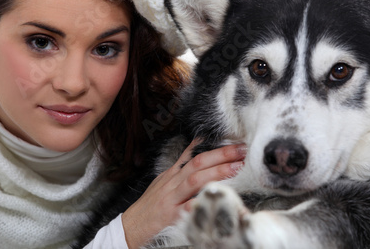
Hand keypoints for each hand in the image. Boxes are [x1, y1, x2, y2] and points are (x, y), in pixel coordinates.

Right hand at [121, 139, 246, 247]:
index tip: (233, 143)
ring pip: (194, 180)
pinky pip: (186, 208)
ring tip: (236, 167)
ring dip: (217, 171)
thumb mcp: (163, 182)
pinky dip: (199, 202)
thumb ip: (180, 169)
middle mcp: (172, 183)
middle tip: (241, 150)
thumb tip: (196, 152)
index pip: (194, 155)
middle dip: (221, 154)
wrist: (128, 227)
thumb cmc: (149, 206)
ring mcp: (171, 199)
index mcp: (172, 175)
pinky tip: (213, 197)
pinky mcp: (169, 216)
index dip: (215, 148)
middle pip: (198, 163)